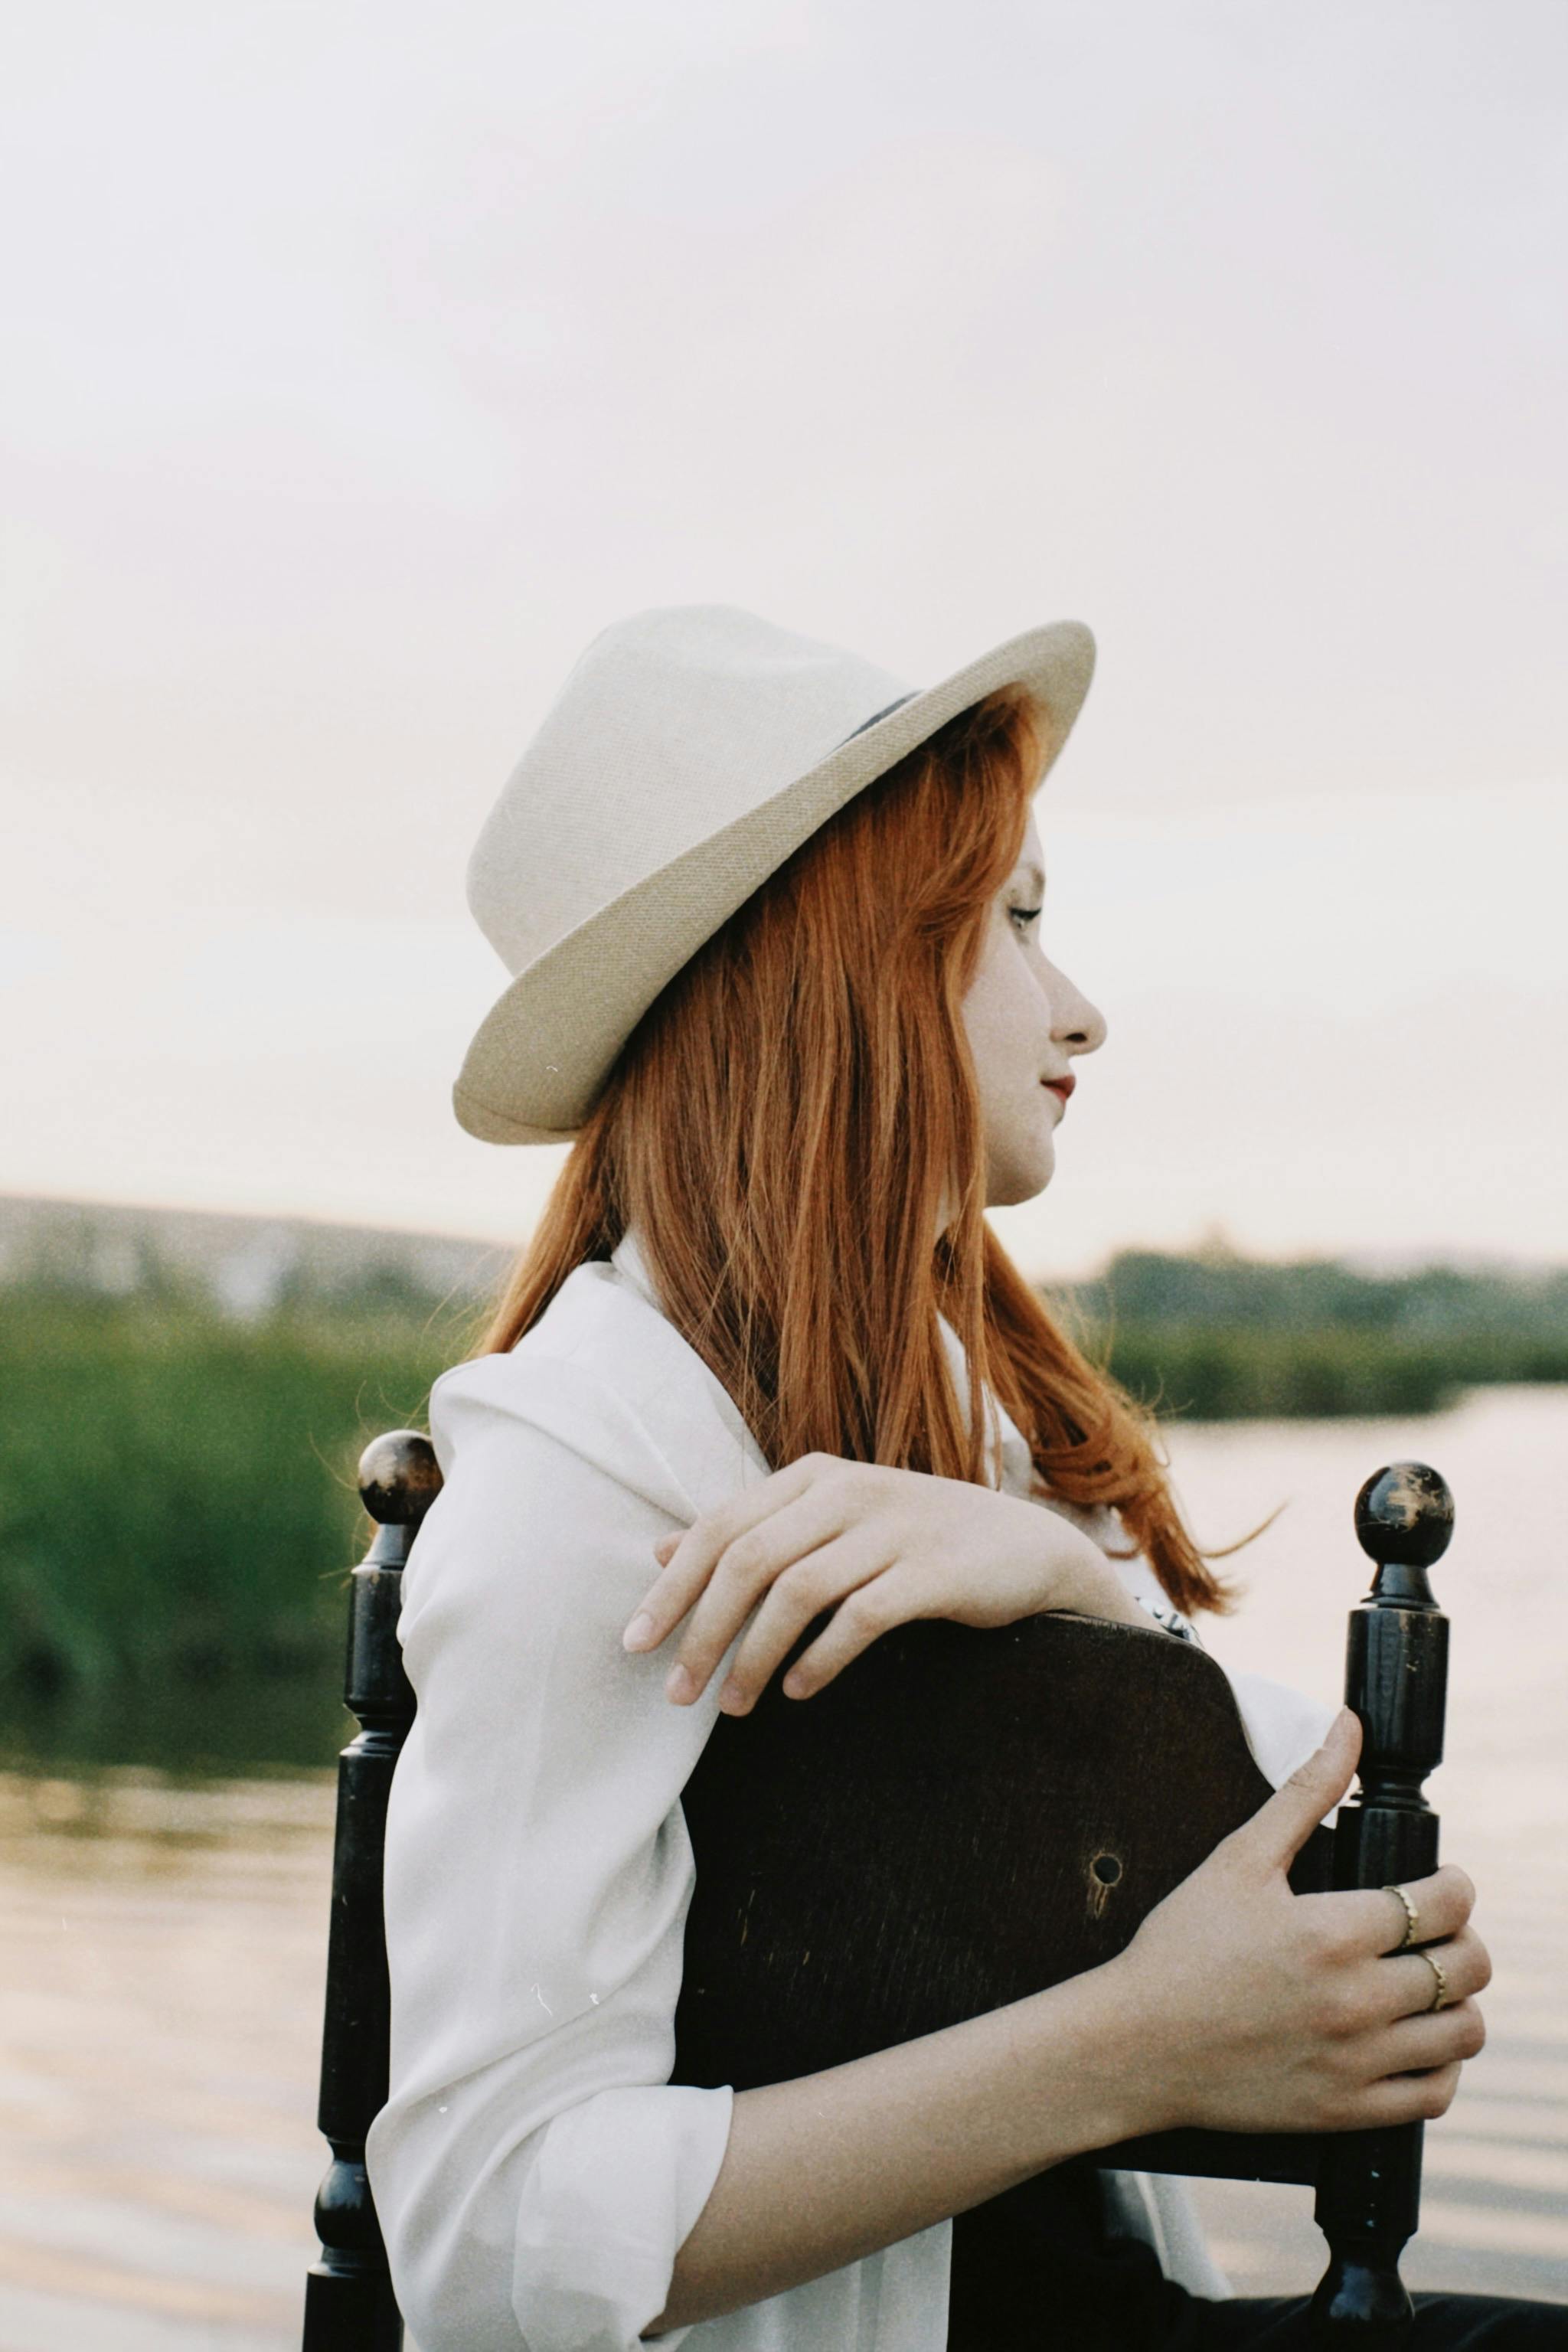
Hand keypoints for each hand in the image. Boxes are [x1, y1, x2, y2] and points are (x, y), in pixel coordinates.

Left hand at [621, 1450, 1147, 1712]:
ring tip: (733, 1706)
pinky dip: (822, 1657)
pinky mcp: (934, 1569)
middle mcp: (847, 1491)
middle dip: (702, 1632)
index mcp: (813, 1478)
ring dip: (755, 1655)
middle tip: (677, 1695)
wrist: (1026, 1549)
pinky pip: (861, 1615)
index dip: (672, 1590)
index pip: (720, 1529)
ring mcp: (893, 1526)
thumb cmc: (914, 1542)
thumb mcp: (828, 1525)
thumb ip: (750, 1532)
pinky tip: (800, 1692)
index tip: (634, 1646)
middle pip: (748, 1560)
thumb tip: (661, 1550)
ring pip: (797, 1589)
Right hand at [1113, 1709, 1490, 2136]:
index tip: (1444, 1882)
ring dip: (1461, 2002)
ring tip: (1430, 1983)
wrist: (1136, 2044)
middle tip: (1436, 1931)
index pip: (1447, 1903)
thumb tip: (1348, 1726)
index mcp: (1333, 1932)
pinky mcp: (1347, 2110)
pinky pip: (1435, 2093)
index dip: (1457, 1885)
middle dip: (1466, 1939)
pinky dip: (1443, 2066)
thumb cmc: (1182, 1946)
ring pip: (1464, 2033)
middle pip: (1468, 1967)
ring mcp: (1355, 2062)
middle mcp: (1355, 2000)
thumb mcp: (1239, 1858)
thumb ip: (1304, 1791)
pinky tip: (1416, 2040)